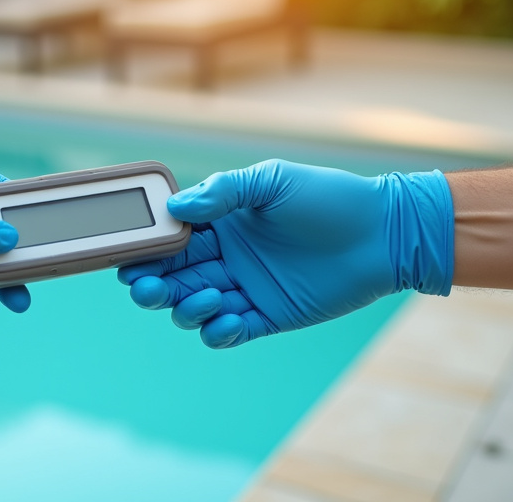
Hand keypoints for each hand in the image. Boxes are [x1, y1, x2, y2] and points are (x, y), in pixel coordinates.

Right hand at [117, 160, 452, 348]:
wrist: (382, 233)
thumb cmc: (328, 198)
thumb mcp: (272, 180)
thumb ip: (223, 192)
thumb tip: (176, 208)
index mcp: (221, 223)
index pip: (171, 238)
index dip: (147, 248)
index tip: (130, 252)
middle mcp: (226, 258)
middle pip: (171, 278)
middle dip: (151, 284)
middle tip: (145, 286)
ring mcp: (245, 289)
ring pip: (192, 308)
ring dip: (186, 307)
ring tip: (208, 296)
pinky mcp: (267, 317)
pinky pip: (228, 332)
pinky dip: (218, 331)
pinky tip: (227, 319)